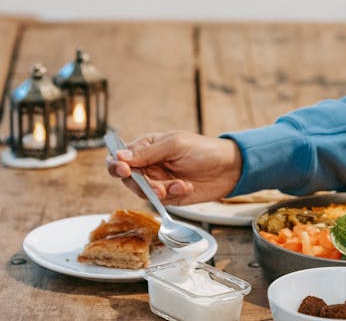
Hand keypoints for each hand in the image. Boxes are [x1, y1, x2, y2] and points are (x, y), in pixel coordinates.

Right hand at [106, 130, 242, 205]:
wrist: (229, 168)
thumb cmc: (204, 149)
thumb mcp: (175, 145)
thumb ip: (147, 152)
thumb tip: (119, 156)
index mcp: (147, 146)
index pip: (120, 157)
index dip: (116, 165)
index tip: (123, 170)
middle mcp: (149, 165)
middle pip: (128, 179)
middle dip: (141, 184)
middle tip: (156, 187)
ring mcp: (157, 181)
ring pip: (143, 192)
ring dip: (159, 191)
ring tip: (178, 185)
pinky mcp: (169, 196)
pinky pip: (160, 201)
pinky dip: (172, 194)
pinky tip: (186, 186)